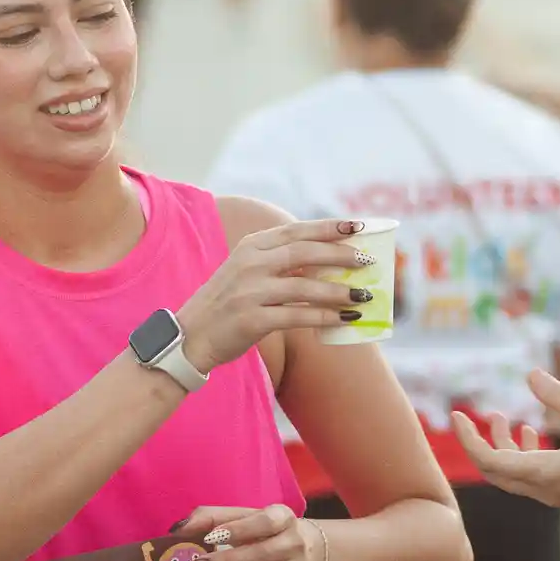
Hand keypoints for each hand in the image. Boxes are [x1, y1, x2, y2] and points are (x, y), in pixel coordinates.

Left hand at [171, 504, 322, 560]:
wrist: (311, 552)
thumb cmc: (266, 532)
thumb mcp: (245, 517)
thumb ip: (212, 517)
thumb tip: (179, 530)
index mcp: (283, 517)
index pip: (263, 522)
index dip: (237, 530)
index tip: (210, 538)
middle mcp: (295, 542)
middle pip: (261, 554)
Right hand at [177, 219, 373, 374]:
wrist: (191, 336)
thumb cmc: (228, 304)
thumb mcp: (247, 272)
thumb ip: (280, 262)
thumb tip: (329, 263)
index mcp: (251, 246)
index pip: (296, 230)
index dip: (329, 227)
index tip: (357, 225)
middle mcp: (250, 264)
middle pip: (305, 253)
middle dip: (341, 255)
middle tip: (368, 261)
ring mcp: (250, 291)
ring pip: (305, 286)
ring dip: (339, 291)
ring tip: (364, 295)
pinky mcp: (252, 319)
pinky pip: (298, 316)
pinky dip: (325, 317)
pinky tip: (344, 319)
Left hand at [453, 370, 559, 521]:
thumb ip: (559, 396)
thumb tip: (530, 374)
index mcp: (545, 473)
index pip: (489, 461)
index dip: (468, 438)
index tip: (456, 415)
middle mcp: (543, 490)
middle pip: (494, 472)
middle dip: (478, 443)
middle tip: (466, 416)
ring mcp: (554, 496)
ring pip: (512, 475)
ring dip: (502, 447)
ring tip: (502, 417)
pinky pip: (530, 478)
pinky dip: (522, 455)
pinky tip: (530, 432)